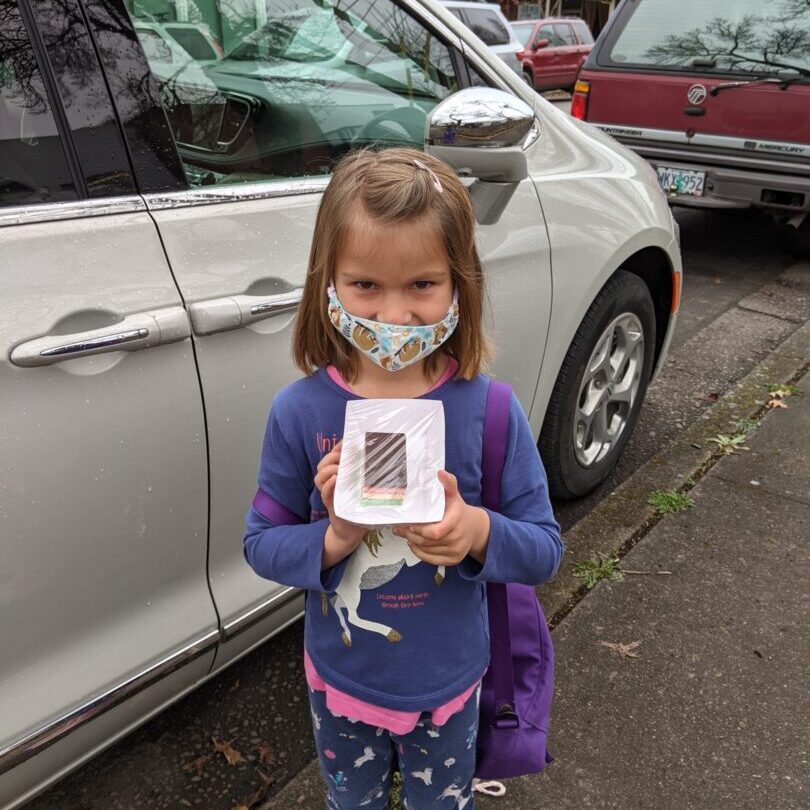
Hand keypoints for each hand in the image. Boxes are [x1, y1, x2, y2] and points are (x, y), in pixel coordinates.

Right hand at [314, 441, 365, 564]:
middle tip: (343, 455)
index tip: (347, 441)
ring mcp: (330, 493)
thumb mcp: (366, 487)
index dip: (337, 447)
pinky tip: (335, 479)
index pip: (333, 456)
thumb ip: (369, 473)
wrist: (353, 531)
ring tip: (339, 468)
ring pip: (319, 476)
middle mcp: (332, 482)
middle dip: (332, 456)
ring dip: (329, 469)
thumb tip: (386, 455)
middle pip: (323, 463)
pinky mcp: (330, 504)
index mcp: (340, 475)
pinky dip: (328, 485)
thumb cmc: (361, 506)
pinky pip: (325, 493)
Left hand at [393, 471, 490, 565]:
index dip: (419, 530)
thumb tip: (440, 472)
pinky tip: (414, 544)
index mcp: (456, 521)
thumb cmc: (459, 510)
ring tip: (404, 534)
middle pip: (428, 542)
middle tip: (399, 528)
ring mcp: (456, 551)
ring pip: (428, 551)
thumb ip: (448, 484)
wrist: (476, 529)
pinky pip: (431, 560)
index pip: (435, 532)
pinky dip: (420, 553)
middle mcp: (458, 539)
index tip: (408, 524)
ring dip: (413, 543)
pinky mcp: (453, 560)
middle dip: (411, 535)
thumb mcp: (454, 496)